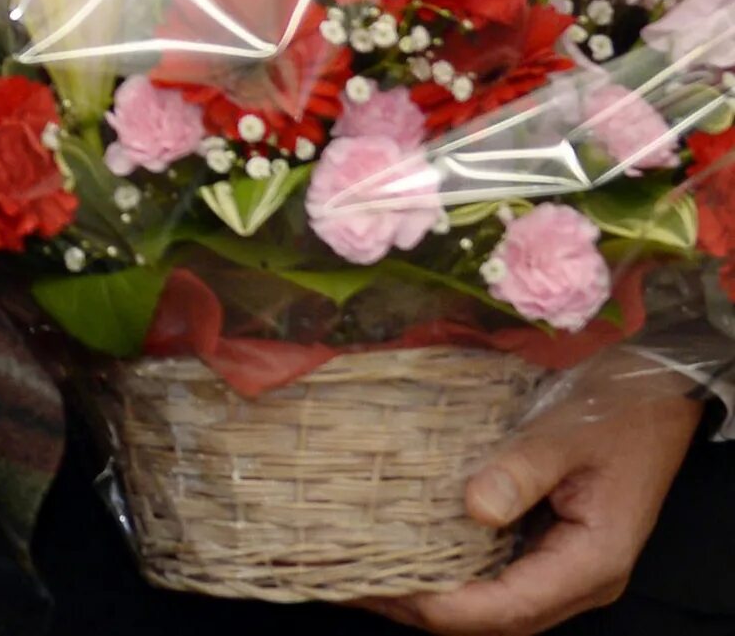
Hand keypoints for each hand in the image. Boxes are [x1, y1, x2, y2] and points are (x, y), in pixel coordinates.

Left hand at [363, 392, 700, 633]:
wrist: (653, 398)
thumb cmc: (617, 412)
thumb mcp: (568, 432)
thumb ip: (523, 469)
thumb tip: (475, 507)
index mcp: (594, 562)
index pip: (512, 607)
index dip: (449, 606)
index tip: (389, 590)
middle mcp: (580, 578)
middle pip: (498, 616)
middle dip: (427, 608)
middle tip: (357, 584)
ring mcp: (565, 566)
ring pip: (494, 601)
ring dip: (434, 593)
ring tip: (369, 572)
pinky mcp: (550, 546)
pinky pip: (497, 573)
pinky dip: (452, 569)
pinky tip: (406, 548)